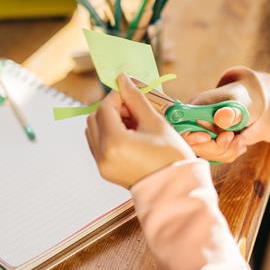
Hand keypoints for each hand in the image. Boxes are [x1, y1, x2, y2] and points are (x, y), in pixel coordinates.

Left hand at [86, 74, 195, 188]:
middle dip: (112, 108)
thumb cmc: (171, 157)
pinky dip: (109, 134)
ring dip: (109, 120)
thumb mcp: (155, 122)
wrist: (176, 190)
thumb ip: (135, 99)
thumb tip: (122, 79)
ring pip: (93, 130)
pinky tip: (130, 135)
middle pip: (95, 117)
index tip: (132, 95)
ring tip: (133, 124)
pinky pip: (97, 144)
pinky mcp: (105, 170)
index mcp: (114, 143)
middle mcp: (102, 155)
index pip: (105, 107)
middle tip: (134, 111)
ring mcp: (101, 165)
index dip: (118, 96)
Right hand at [182, 81, 262, 162]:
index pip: (181, 127)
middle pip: (194, 146)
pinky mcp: (210, 145)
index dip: (191, 137)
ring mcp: (201, 135)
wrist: (251, 104)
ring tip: (241, 138)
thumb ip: (232, 111)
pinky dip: (230, 154)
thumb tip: (221, 118)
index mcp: (195, 108)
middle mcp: (194, 123)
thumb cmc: (243, 98)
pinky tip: (240, 142)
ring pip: (207, 154)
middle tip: (233, 136)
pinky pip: (217, 157)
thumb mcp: (240, 102)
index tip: (207, 137)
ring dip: (227, 151)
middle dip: (216, 146)